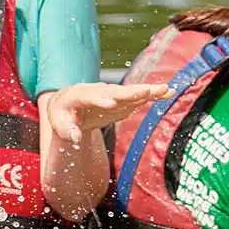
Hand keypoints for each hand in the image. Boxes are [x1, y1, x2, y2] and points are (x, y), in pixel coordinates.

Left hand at [38, 81, 171, 143]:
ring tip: (165, 89)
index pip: (90, 96)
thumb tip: (75, 139)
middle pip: (114, 91)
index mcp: (79, 95)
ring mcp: (112, 93)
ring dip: (147, 90)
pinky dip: (152, 94)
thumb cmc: (62, 115)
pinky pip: (138, 96)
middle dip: (130, 92)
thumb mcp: (60, 124)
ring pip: (130, 92)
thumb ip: (67, 131)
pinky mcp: (122, 99)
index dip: (100, 99)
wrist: (69, 104)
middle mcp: (98, 90)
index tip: (111, 103)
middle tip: (145, 91)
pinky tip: (168, 92)